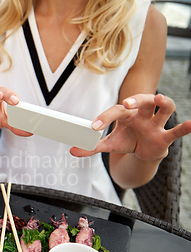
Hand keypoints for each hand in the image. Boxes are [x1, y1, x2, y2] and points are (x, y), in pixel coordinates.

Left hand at [70, 94, 190, 160]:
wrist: (142, 152)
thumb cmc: (126, 141)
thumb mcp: (108, 145)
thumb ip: (91, 147)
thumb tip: (72, 150)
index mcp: (126, 114)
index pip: (115, 111)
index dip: (104, 118)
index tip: (93, 127)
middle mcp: (142, 114)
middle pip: (143, 100)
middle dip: (137, 99)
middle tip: (126, 102)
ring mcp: (156, 124)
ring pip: (164, 107)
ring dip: (163, 102)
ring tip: (160, 99)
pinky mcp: (165, 136)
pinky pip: (177, 130)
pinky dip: (185, 127)